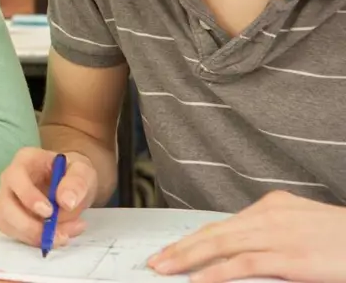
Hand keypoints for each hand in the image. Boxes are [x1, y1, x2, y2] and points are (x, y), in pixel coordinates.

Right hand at [0, 147, 95, 247]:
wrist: (72, 185)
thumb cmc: (74, 173)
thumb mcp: (83, 171)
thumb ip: (77, 182)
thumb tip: (66, 202)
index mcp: (25, 160)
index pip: (15, 177)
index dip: (28, 196)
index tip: (49, 212)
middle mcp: (10, 180)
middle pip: (5, 207)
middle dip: (30, 226)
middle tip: (60, 235)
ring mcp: (8, 200)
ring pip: (8, 224)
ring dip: (36, 237)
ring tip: (65, 235)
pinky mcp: (12, 219)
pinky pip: (17, 235)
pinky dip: (37, 241)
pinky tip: (59, 235)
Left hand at [148, 190, 345, 281]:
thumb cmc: (344, 239)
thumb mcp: (306, 227)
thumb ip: (276, 235)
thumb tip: (249, 253)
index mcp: (273, 206)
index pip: (223, 225)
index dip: (194, 238)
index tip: (172, 249)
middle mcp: (269, 216)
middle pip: (214, 233)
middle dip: (181, 247)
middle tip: (155, 260)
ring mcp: (277, 236)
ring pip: (220, 246)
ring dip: (187, 258)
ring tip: (164, 268)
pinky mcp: (289, 258)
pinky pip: (243, 265)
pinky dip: (215, 272)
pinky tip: (197, 280)